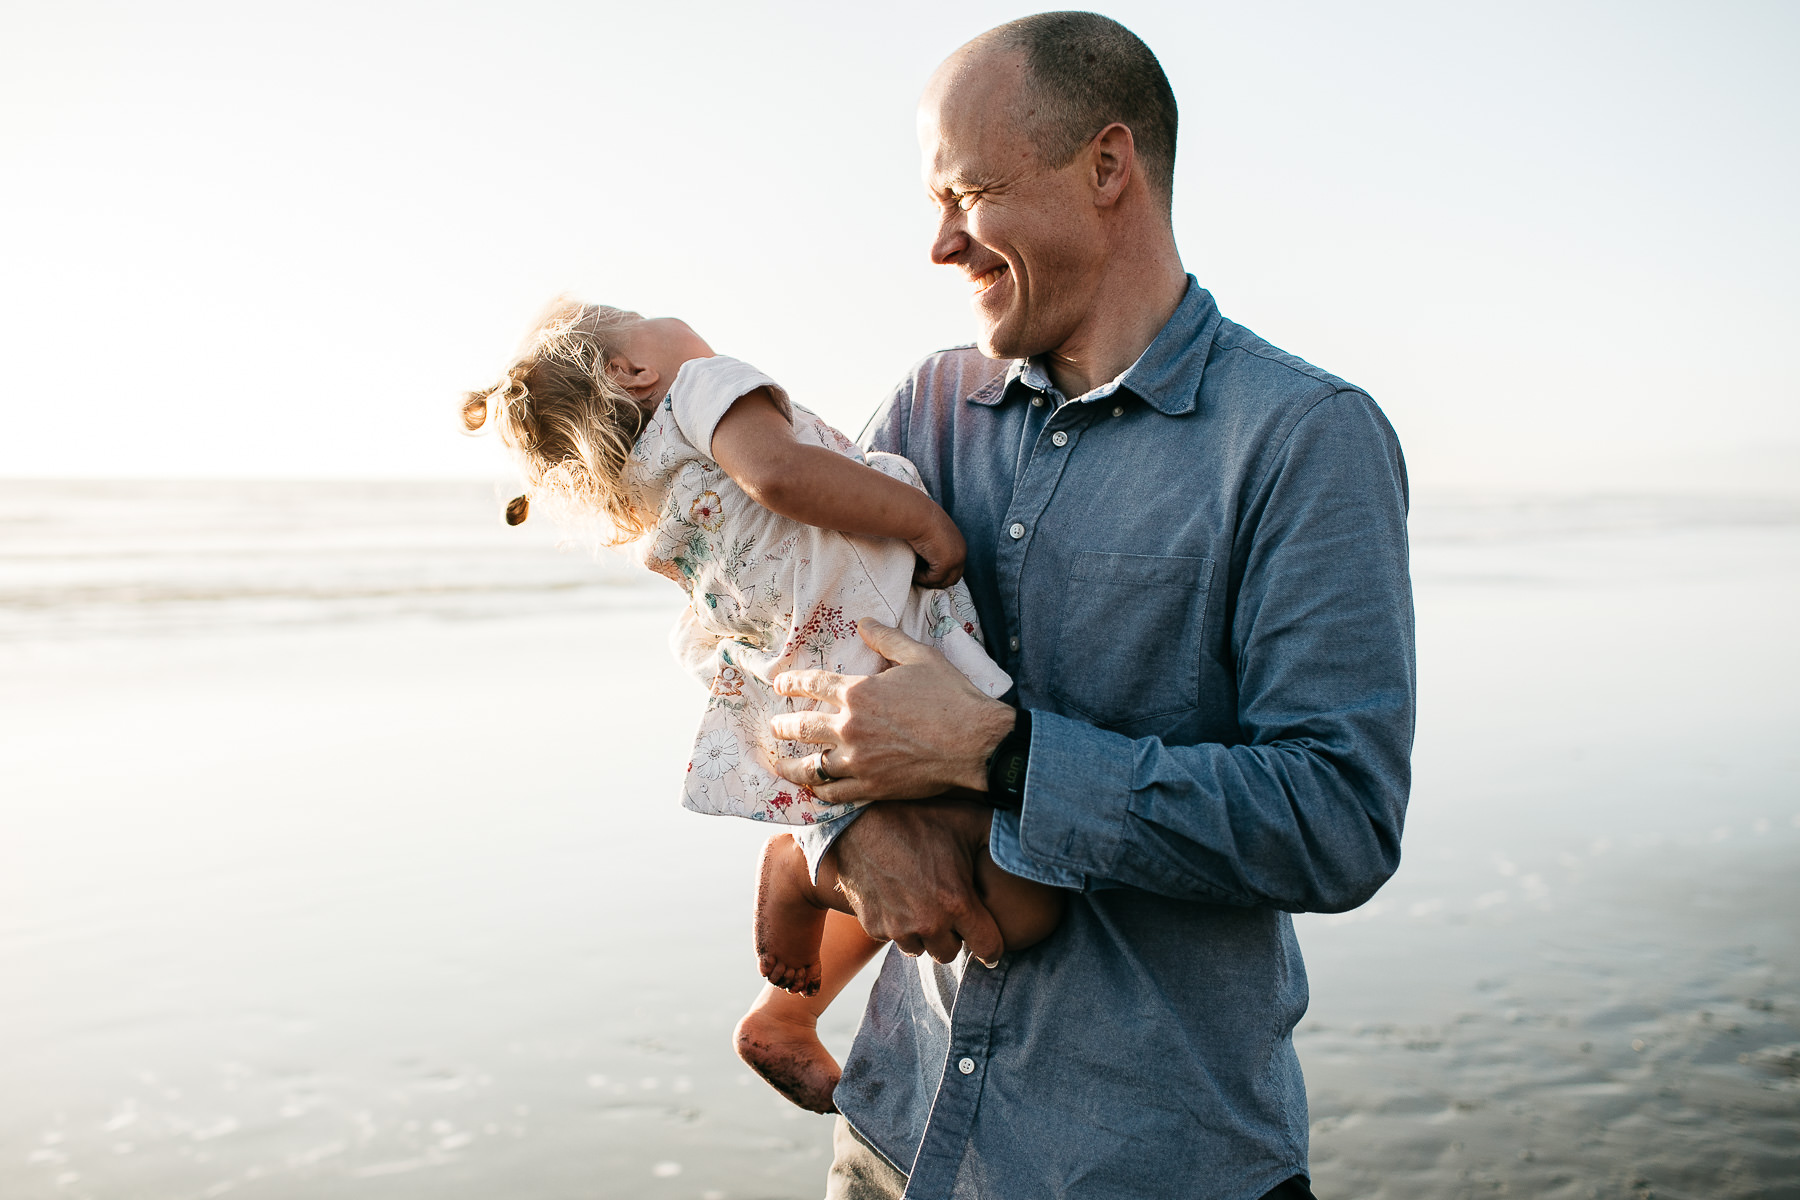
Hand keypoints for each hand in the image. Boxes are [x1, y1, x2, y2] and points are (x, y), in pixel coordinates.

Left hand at [769, 619, 1014, 802]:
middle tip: (774, 727)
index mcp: (859, 693)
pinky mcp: (872, 787)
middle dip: (782, 726)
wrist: (976, 744)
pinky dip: (820, 791)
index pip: (812, 684)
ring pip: (811, 766)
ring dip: (790, 765)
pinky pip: (834, 793)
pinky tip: (814, 789)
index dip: (791, 683)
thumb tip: (863, 622)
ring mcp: (858, 760)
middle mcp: (850, 727)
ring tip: (780, 765)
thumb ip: (887, 639)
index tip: (779, 684)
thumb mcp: (921, 656)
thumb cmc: (951, 698)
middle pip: (801, 727)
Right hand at [830, 801, 1002, 965]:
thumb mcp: (967, 821)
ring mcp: (897, 927)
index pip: (989, 949)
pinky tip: (900, 900)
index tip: (991, 942)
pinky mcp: (873, 925)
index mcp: (957, 903)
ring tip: (925, 906)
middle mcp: (928, 922)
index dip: (993, 947)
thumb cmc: (919, 819)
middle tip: (951, 913)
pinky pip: (893, 938)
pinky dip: (898, 925)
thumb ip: (1002, 835)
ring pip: (920, 948)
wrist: (861, 820)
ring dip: (925, 934)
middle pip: (950, 953)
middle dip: (954, 936)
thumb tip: (1036, 839)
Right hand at [908, 506, 965, 587]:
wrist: (918, 515)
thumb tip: (922, 556)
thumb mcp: (929, 534)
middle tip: (920, 578)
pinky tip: (913, 570)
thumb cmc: (918, 520)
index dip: (940, 573)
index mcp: (959, 544)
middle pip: (953, 578)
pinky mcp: (946, 564)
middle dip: (936, 581)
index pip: (955, 568)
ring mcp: (956, 559)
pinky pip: (932, 579)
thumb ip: (932, 546)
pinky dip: (921, 578)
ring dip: (928, 581)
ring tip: (914, 573)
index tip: (925, 573)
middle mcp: (961, 552)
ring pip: (943, 582)